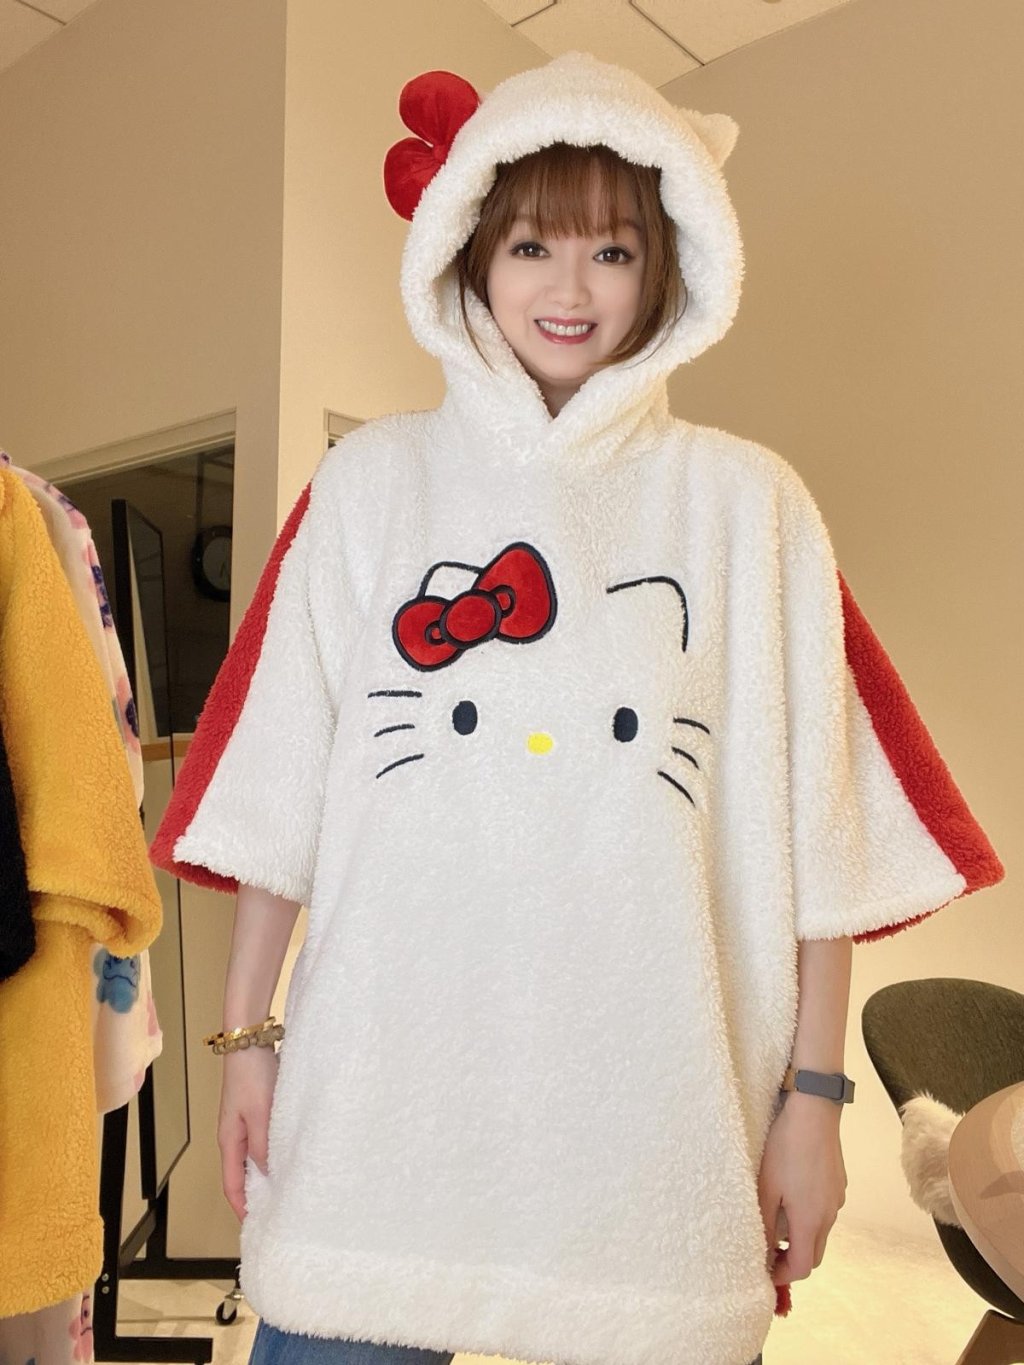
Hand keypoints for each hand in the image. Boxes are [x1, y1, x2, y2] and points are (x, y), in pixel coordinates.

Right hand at [217, 1046, 278, 1220]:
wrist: (249, 1040)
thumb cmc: (251, 1075)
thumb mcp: (261, 1114)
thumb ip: (264, 1146)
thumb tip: (268, 1175)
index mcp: (229, 1140)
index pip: (232, 1184)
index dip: (242, 1207)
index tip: (256, 1225)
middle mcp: (235, 1135)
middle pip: (243, 1174)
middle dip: (256, 1194)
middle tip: (278, 1211)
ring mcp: (246, 1122)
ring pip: (256, 1157)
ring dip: (268, 1173)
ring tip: (288, 1188)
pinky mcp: (258, 1110)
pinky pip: (265, 1140)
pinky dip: (275, 1152)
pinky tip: (290, 1154)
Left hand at [757, 1092, 846, 1285]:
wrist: (814, 1111)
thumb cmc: (786, 1148)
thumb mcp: (767, 1187)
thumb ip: (766, 1224)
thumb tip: (764, 1251)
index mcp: (811, 1220)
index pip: (802, 1267)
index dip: (783, 1275)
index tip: (765, 1269)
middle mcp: (829, 1215)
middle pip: (814, 1254)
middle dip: (792, 1259)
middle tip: (769, 1250)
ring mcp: (837, 1199)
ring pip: (820, 1232)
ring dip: (800, 1236)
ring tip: (776, 1219)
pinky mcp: (839, 1183)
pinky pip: (825, 1211)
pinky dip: (809, 1216)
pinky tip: (792, 1194)